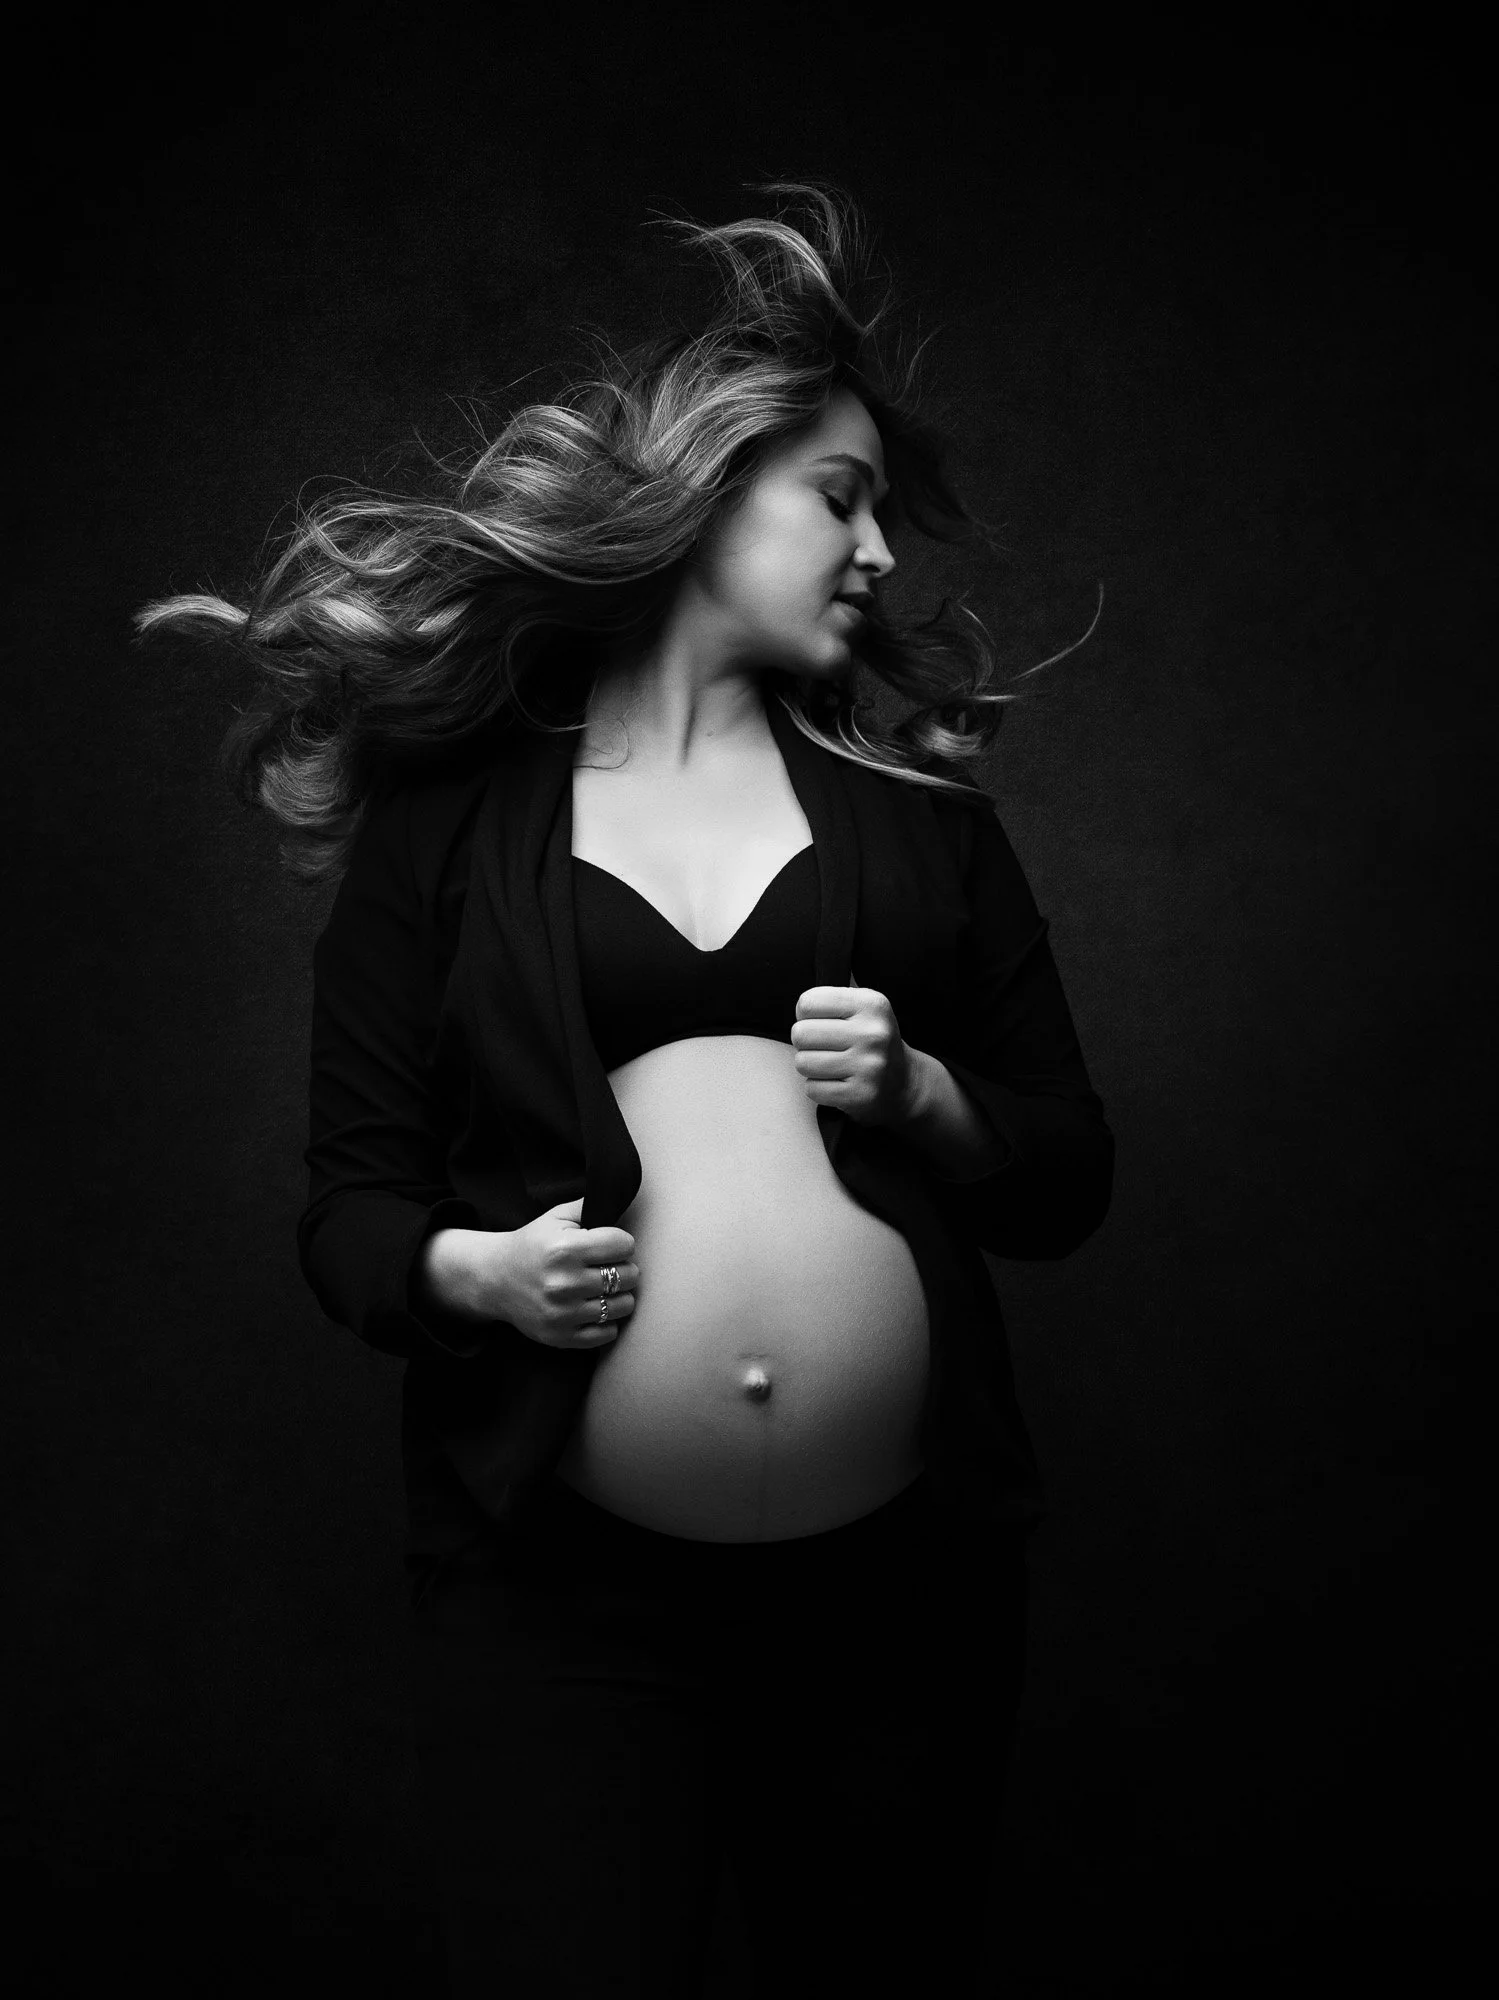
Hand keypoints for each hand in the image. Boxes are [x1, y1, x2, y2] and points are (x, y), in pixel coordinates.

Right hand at [421, 1199, 637, 1348]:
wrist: (494, 1279)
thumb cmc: (531, 1245)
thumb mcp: (556, 1217)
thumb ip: (589, 1205)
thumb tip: (619, 1197)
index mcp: (565, 1249)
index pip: (624, 1244)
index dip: (621, 1242)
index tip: (610, 1244)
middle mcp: (565, 1283)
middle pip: (629, 1275)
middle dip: (624, 1267)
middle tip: (609, 1266)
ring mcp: (564, 1314)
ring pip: (623, 1306)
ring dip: (620, 1295)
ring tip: (605, 1287)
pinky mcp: (561, 1337)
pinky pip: (607, 1333)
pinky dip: (608, 1321)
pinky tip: (596, 1308)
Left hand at [791, 984, 916, 1126]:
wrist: (904, 1082)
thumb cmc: (871, 1042)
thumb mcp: (862, 1008)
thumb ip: (830, 1002)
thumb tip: (800, 1011)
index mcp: (871, 1005)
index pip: (807, 1003)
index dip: (806, 1015)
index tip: (821, 1023)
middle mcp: (873, 1034)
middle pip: (801, 1034)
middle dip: (805, 1043)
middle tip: (824, 1047)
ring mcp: (868, 1066)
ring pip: (803, 1063)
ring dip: (810, 1067)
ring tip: (831, 1065)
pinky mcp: (860, 1095)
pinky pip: (812, 1089)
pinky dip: (818, 1088)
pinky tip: (837, 1082)